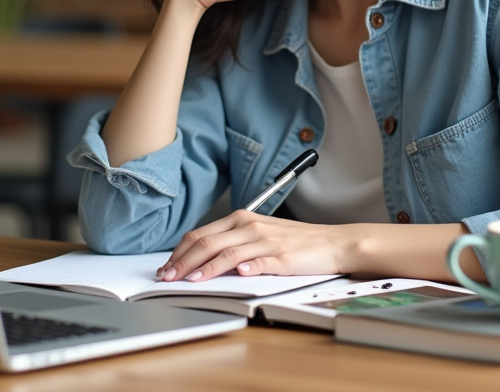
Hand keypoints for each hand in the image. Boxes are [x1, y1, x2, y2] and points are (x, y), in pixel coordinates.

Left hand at [156, 210, 353, 281]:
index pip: (200, 234)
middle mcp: (251, 227)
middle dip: (183, 262)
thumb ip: (232, 243)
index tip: (166, 267)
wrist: (333, 242)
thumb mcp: (260, 235)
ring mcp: (267, 242)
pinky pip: (261, 262)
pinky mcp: (283, 258)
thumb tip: (201, 260)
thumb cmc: (296, 241)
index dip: (179, 252)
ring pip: (228, 253)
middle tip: (167, 278)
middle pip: (208, 243)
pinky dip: (246, 268)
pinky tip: (236, 274)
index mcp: (242, 219)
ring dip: (205, 268)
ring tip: (190, 280)